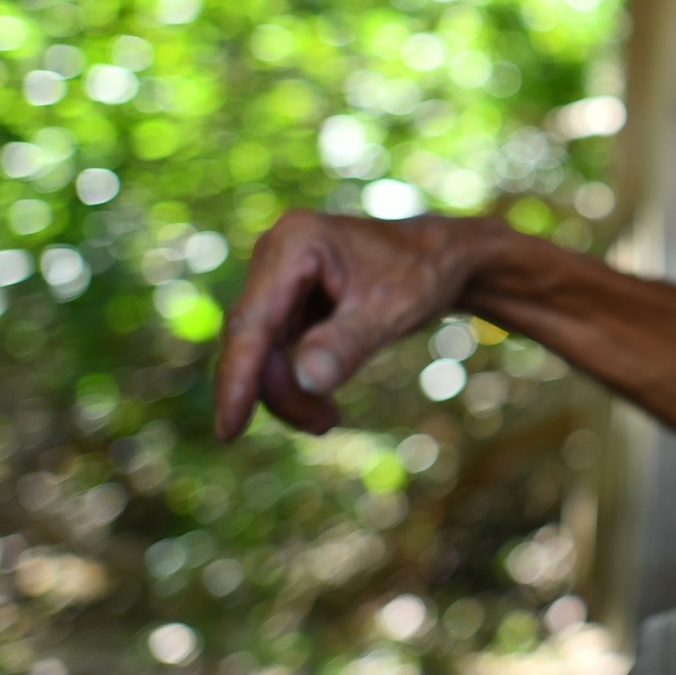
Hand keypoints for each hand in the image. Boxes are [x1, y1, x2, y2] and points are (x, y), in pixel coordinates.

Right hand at [213, 210, 487, 439]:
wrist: (447, 257)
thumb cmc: (423, 275)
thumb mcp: (392, 311)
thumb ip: (347, 345)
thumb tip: (307, 382)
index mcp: (295, 242)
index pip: (253, 321)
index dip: (237, 379)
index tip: (228, 431)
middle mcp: (276, 253)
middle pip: (254, 339)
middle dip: (282, 390)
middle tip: (324, 425)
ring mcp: (279, 276)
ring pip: (262, 351)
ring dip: (290, 391)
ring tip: (328, 420)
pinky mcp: (287, 298)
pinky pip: (276, 349)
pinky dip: (296, 379)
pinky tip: (320, 403)